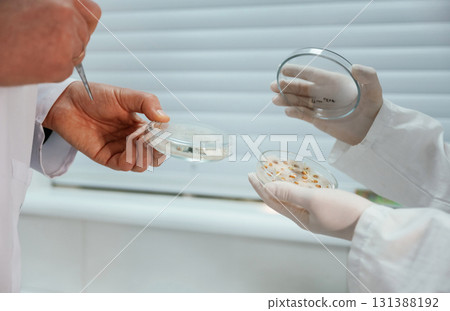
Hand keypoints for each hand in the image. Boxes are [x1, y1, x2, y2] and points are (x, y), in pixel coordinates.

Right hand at [0, 0, 100, 84]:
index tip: (72, 26)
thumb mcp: (26, 2)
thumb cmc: (1, 24)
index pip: (92, 11)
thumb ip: (54, 4)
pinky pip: (69, 67)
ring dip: (64, 52)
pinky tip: (34, 59)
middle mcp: (66, 15)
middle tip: (45, 39)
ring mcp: (66, 41)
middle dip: (73, 38)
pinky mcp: (62, 65)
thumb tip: (75, 12)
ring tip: (35, 47)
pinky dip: (55, 67)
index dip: (82, 20)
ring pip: (79, 51)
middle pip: (86, 33)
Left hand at [43, 81, 170, 171]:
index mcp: (139, 124)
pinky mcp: (105, 157)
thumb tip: (165, 118)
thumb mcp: (125, 95)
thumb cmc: (94, 96)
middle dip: (156, 152)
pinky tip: (129, 154)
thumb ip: (147, 103)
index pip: (159, 138)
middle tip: (152, 143)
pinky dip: (130, 162)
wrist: (66, 101)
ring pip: (140, 163)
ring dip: (144, 158)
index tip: (163, 135)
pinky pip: (123, 166)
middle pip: (152, 154)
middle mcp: (131, 139)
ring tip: (139, 147)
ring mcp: (119, 149)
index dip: (163, 139)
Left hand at [248, 173, 370, 239]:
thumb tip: (268, 188)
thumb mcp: (314, 199)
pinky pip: (306, 195)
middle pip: (281, 199)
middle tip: (262, 168)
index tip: (251, 174)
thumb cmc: (343, 212)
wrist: (371, 224)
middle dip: (269, 183)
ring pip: (293, 196)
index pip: (273, 201)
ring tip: (277, 169)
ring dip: (284, 183)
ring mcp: (315, 214)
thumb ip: (290, 193)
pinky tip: (300, 176)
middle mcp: (304, 217)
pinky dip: (299, 185)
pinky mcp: (326, 209)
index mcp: (299, 218)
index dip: (260, 187)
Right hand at [271, 64, 382, 144]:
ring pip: (299, 102)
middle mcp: (324, 93)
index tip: (283, 69)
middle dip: (286, 86)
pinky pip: (304, 115)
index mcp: (333, 82)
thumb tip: (354, 67)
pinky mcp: (319, 121)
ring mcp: (320, 107)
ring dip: (286, 100)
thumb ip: (368, 76)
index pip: (312, 74)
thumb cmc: (375, 107)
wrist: (373, 130)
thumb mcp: (374, 89)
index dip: (298, 71)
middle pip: (301, 88)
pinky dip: (295, 113)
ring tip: (275, 99)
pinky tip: (288, 111)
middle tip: (273, 85)